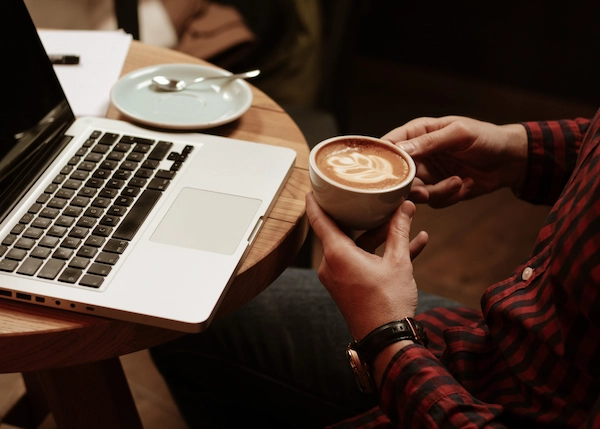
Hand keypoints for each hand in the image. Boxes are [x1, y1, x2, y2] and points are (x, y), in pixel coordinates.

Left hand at [306, 193, 427, 340]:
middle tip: (371, 199)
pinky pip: (363, 262)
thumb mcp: (398, 262)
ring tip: (404, 223)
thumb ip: (399, 231)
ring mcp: (339, 277)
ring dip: (380, 237)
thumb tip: (405, 207)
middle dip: (363, 217)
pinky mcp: (348, 286)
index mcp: (337, 254)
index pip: (319, 220)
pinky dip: (381, 254)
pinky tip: (411, 244)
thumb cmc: (388, 304)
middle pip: (343, 231)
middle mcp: (332, 264)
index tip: (313, 188)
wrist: (387, 341)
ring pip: (358, 247)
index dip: (315, 202)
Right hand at [382, 116, 527, 207]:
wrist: (511, 160)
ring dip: (437, 192)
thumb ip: (429, 142)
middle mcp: (418, 155)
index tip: (384, 174)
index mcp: (417, 133)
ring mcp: (427, 174)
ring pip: (415, 193)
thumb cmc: (487, 138)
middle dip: (411, 186)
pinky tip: (467, 184)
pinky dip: (450, 196)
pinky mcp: (439, 190)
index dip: (382, 160)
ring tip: (458, 183)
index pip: (388, 146)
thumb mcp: (459, 134)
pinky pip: (434, 201)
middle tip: (425, 191)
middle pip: (397, 176)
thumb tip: (400, 150)